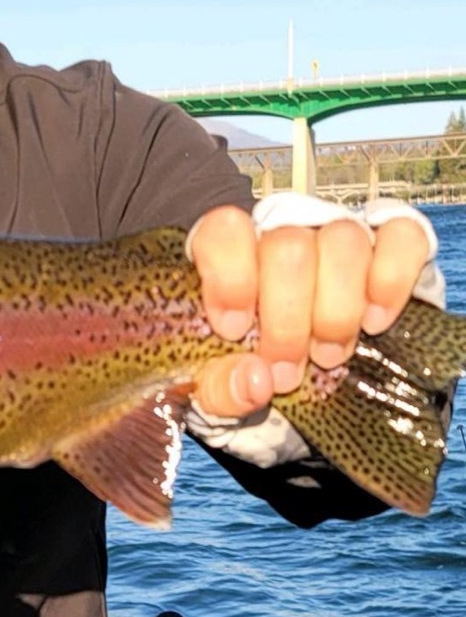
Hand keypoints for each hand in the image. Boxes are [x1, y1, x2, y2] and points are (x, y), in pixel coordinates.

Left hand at [188, 204, 430, 417]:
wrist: (303, 368)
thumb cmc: (248, 364)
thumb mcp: (215, 386)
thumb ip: (222, 386)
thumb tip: (256, 381)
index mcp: (226, 250)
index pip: (225, 231)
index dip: (231, 280)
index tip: (234, 329)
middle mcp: (283, 230)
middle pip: (289, 248)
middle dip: (288, 321)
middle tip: (286, 368)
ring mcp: (337, 233)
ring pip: (344, 242)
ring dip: (337, 313)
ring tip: (327, 356)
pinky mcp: (391, 245)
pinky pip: (402, 238)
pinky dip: (392, 282)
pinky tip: (374, 322)